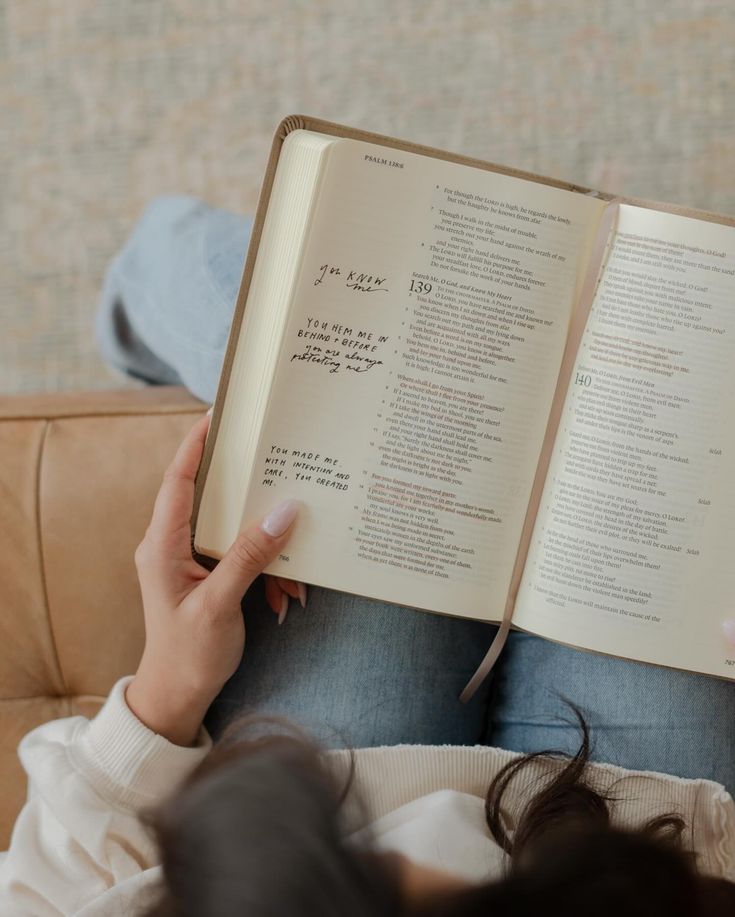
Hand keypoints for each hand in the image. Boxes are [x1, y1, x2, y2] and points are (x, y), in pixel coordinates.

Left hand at [126, 413, 302, 745]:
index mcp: (161, 546)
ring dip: (266, 548)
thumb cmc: (188, 655)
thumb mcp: (220, 605)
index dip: (195, 446)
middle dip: (248, 492)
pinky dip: (266, 571)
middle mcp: (171, 546)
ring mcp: (188, 561)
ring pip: (233, 531)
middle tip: (277, 465)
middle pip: (210, 498)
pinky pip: (241, 557)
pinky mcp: (205, 575)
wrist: (176, 698)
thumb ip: (249, 556)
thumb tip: (284, 511)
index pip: (177, 482)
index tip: (216, 415)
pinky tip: (286, 595)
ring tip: (292, 578)